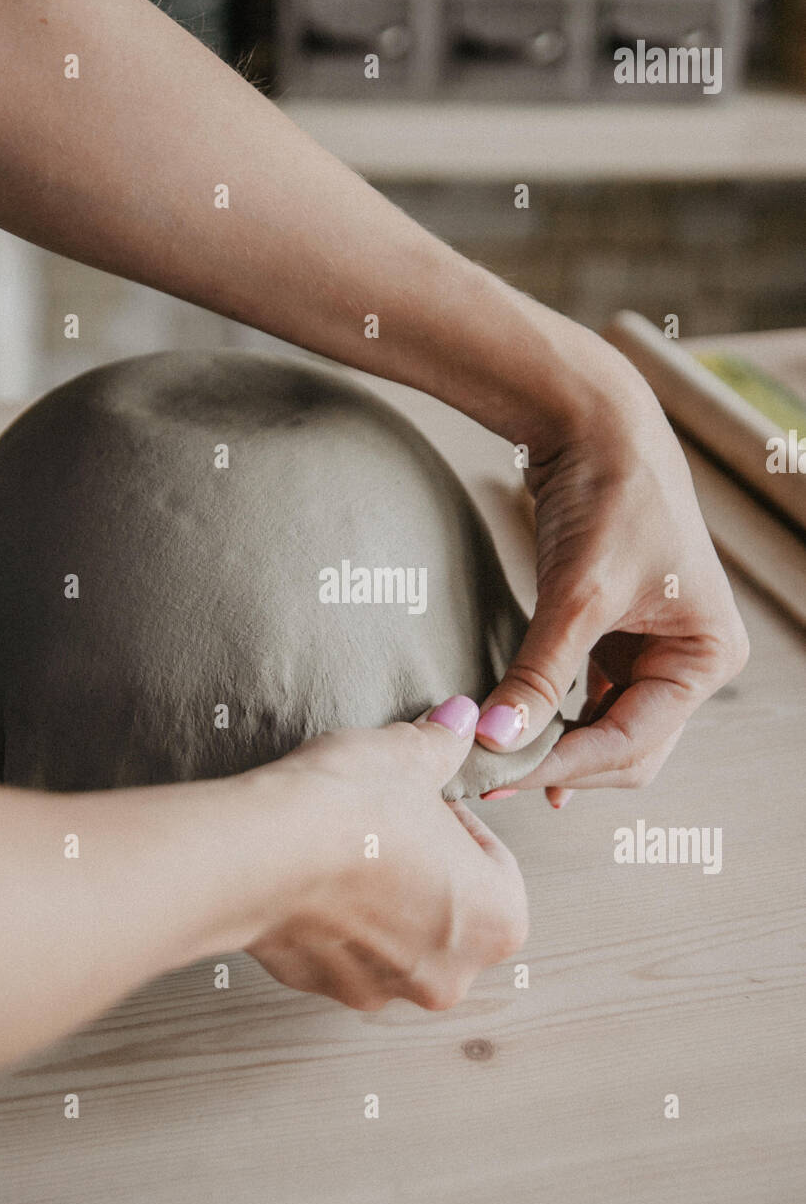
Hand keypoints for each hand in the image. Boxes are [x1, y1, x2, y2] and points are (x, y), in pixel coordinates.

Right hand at [242, 700, 527, 1011]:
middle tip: (386, 821)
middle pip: (447, 908)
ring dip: (377, 897)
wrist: (256, 852)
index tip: (424, 798)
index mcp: (496, 920)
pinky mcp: (319, 986)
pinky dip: (330, 917)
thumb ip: (445, 743)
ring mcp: (380, 988)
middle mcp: (448, 972)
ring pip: (392, 936)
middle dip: (421, 867)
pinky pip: (338, 948)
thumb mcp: (409, 755)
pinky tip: (309, 872)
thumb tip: (460, 721)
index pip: (495, 863)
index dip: (457, 821)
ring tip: (342, 844)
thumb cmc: (350, 810)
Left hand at [473, 316, 748, 798]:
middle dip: (564, 764)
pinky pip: (591, 697)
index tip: (501, 776)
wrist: (595, 424)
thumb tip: (496, 740)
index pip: (633, 741)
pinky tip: (522, 738)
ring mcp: (658, 650)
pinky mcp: (620, 635)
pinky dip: (557, 717)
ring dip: (558, 747)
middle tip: (495, 779)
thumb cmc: (608, 497)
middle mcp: (693, 660)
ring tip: (501, 768)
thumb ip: (539, 674)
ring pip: (607, 729)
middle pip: (627, 748)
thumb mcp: (576, 596)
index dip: (565, 763)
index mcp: (708, 656)